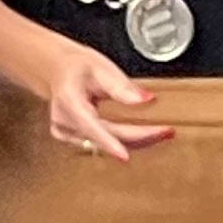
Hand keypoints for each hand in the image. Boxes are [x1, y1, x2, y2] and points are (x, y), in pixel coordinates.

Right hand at [39, 40, 170, 160]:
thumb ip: (122, 86)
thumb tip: (145, 99)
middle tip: (166, 131)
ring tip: (160, 132)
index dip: (109, 143)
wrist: (56, 69)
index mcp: (70, 102)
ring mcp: (65, 133)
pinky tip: (139, 135)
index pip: (91, 127)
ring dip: (134, 140)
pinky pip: (100, 145)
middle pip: (106, 138)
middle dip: (138, 136)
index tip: (124, 156)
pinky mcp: (70, 139)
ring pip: (106, 145)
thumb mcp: (100, 67)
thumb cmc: (76, 66)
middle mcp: (64, 122)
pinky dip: (121, 141)